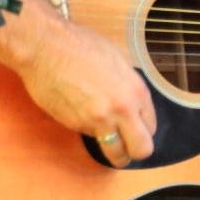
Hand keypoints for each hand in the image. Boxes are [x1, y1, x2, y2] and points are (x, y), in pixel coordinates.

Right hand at [15, 16, 156, 166]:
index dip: (144, 129)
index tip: (135, 128)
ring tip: (109, 144)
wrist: (47, 47)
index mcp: (137, 91)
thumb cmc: (82, 46)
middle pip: (141, 150)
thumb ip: (129, 88)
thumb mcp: (119, 62)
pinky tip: (83, 115)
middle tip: (127, 146)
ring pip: (116, 153)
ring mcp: (98, 120)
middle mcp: (122, 110)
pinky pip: (91, 137)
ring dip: (115, 153)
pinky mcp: (76, 125)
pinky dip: (91, 132)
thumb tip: (133, 105)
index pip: (152, 126)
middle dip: (136, 151)